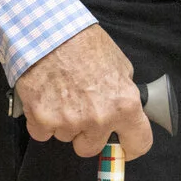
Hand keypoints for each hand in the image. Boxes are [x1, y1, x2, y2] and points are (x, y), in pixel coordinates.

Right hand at [14, 24, 152, 159]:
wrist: (49, 32)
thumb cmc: (84, 43)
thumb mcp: (120, 64)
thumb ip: (124, 91)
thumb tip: (124, 108)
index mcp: (124, 105)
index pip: (138, 144)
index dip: (129, 148)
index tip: (122, 147)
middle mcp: (99, 119)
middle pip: (91, 148)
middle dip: (86, 134)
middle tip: (80, 109)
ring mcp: (69, 122)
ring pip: (66, 138)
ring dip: (63, 123)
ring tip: (60, 94)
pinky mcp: (42, 120)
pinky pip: (42, 133)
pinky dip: (41, 120)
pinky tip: (44, 98)